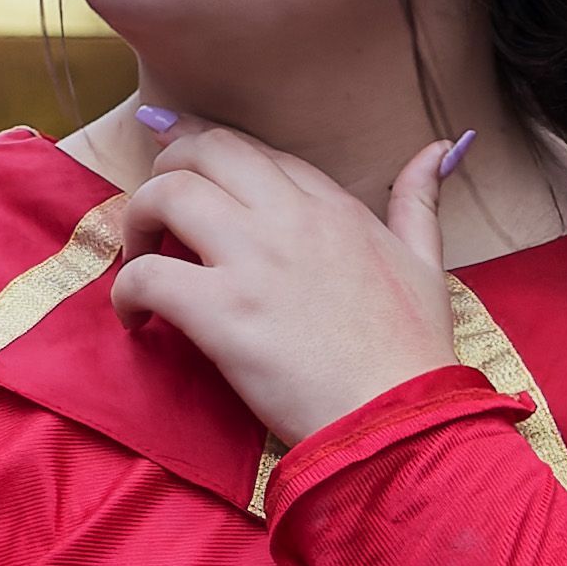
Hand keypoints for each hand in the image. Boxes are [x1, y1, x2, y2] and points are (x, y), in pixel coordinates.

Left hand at [111, 117, 463, 442]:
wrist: (397, 418)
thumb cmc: (413, 351)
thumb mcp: (425, 261)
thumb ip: (420, 200)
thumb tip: (440, 147)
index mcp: (334, 206)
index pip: (257, 151)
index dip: (212, 154)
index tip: (183, 164)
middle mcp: (290, 218)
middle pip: (205, 150)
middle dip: (166, 166)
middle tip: (155, 211)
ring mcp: (253, 262)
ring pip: (166, 193)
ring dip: (137, 218)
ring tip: (140, 258)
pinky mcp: (222, 313)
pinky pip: (147, 275)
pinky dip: (126, 292)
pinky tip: (136, 320)